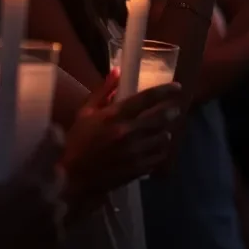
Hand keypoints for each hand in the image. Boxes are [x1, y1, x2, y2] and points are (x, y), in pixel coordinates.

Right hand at [0, 119, 66, 248]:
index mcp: (32, 181)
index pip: (55, 146)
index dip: (55, 134)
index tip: (51, 130)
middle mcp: (49, 199)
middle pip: (59, 174)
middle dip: (50, 169)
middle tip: (34, 171)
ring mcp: (54, 223)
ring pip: (61, 201)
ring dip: (51, 198)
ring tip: (33, 202)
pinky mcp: (54, 245)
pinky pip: (59, 227)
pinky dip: (50, 224)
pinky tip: (33, 226)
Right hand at [61, 70, 182, 207]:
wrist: (72, 178)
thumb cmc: (77, 141)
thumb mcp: (85, 112)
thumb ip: (103, 90)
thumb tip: (118, 71)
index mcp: (115, 116)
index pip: (146, 98)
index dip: (165, 91)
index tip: (177, 87)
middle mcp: (128, 132)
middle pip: (160, 118)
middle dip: (171, 112)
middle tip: (174, 109)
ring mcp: (134, 153)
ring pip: (162, 138)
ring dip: (165, 132)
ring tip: (163, 130)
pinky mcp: (137, 170)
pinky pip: (158, 157)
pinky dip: (159, 151)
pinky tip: (155, 148)